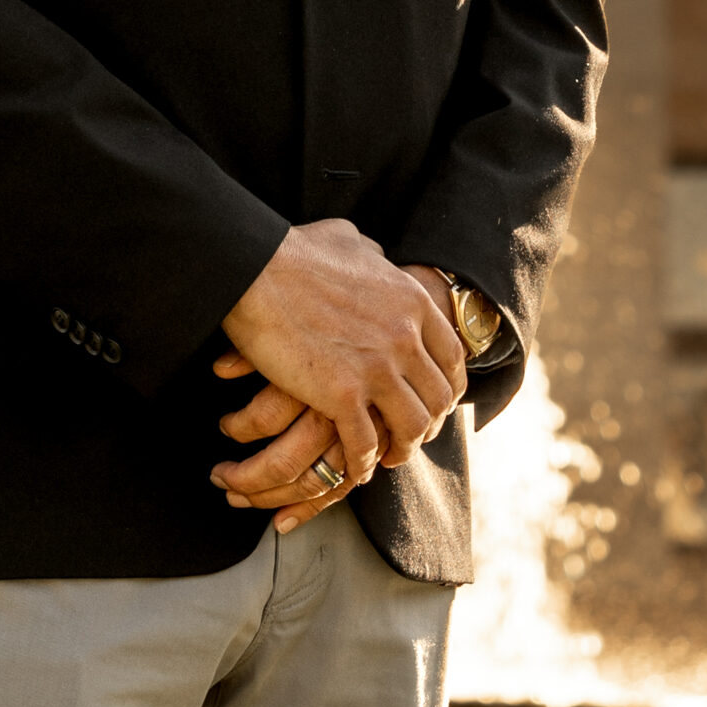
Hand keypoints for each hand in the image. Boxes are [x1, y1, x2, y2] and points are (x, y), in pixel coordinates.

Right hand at [219, 220, 465, 490]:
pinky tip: (354, 466)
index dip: (447, 385)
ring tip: (387, 457)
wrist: (254, 269)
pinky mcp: (342, 395)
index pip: (452, 357)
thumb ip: (374, 255)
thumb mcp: (349, 240)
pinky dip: (363, 462)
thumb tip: (378, 256)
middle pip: (438, 397)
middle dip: (430, 422)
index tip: (434, 400)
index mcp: (410, 301)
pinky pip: (365, 444)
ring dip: (403, 448)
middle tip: (411, 435)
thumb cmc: (293, 252)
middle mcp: (404, 337)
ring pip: (412, 426)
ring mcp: (376, 368)